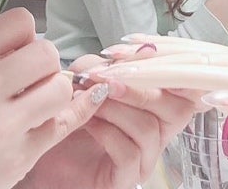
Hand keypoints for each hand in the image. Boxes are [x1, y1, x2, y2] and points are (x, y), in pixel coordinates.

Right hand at [0, 9, 105, 188]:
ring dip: (54, 94)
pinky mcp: (20, 157)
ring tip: (35, 101)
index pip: (20, 21)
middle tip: (34, 77)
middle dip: (46, 64)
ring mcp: (2, 125)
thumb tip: (30, 42)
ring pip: (61, 88)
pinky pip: (62, 125)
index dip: (27, 35)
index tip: (22, 48)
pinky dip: (55, 121)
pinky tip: (42, 120)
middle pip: (47, 52)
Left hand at [19, 54, 202, 188]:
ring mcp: (144, 159)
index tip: (135, 51)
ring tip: (87, 100)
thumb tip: (115, 59)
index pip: (185, 87)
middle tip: (104, 78)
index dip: (168, 67)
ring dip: (115, 107)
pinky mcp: (126, 179)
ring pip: (148, 128)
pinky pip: (129, 154)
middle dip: (139, 87)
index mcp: (155, 106)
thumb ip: (101, 68)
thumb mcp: (85, 83)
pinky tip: (85, 123)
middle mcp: (157, 133)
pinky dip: (105, 132)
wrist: (41, 152)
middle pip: (177, 108)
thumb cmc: (67, 116)